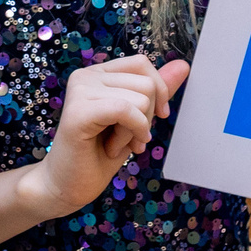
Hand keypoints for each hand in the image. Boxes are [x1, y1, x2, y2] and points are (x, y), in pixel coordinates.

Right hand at [28, 56, 191, 217]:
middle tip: (126, 139)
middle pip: (146, 84)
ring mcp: (79, 91)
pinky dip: (130, 133)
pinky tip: (113, 148)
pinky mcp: (78, 112)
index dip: (158, 92)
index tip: (155, 119)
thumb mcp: (137, 120)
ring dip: (135, 130)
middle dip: (147, 118)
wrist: (68, 185)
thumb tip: (183, 66)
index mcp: (98, 74)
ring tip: (114, 144)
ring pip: (141, 99)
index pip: (142, 64)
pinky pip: (126, 111)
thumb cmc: (99, 154)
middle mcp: (85, 76)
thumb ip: (155, 92)